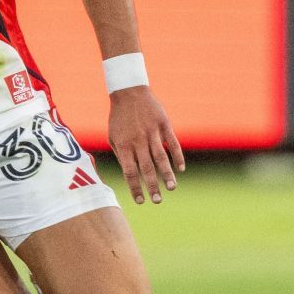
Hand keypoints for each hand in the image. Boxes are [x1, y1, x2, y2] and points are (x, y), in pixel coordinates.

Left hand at [106, 86, 183, 203]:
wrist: (129, 92)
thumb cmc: (119, 118)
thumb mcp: (113, 136)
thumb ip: (120, 155)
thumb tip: (129, 175)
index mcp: (123, 145)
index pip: (129, 172)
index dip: (135, 187)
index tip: (141, 201)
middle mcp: (138, 140)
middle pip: (146, 168)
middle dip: (152, 186)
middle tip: (157, 200)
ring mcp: (152, 132)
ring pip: (160, 157)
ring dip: (166, 174)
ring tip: (171, 188)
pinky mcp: (163, 124)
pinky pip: (172, 142)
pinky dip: (177, 156)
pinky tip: (181, 168)